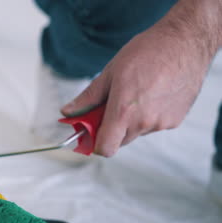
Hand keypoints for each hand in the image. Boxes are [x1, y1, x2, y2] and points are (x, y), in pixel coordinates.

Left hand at [61, 1, 220, 156]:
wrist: (185, 42)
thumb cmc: (147, 52)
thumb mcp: (110, 73)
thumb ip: (88, 98)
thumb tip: (68, 111)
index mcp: (124, 112)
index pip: (106, 148)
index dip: (95, 144)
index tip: (91, 132)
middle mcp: (144, 122)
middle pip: (119, 140)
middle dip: (111, 128)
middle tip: (111, 104)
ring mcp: (161, 123)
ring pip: (136, 132)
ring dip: (131, 121)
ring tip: (136, 93)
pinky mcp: (175, 120)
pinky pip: (153, 126)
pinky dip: (148, 116)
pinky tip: (153, 94)